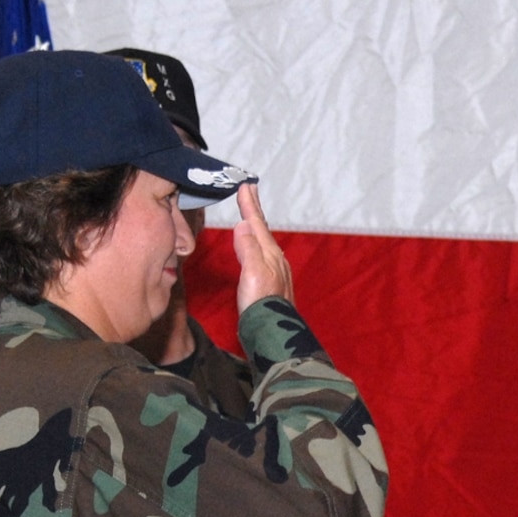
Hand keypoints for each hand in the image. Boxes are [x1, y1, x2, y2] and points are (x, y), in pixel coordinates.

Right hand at [233, 182, 294, 312]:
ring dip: (255, 224)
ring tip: (250, 214)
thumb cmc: (261, 304)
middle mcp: (274, 259)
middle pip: (262, 228)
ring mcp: (274, 271)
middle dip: (254, 210)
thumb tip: (243, 225)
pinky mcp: (269, 282)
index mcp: (269, 253)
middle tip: (249, 190)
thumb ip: (248, 247)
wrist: (271, 331)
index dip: (250, 205)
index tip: (245, 186)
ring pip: (263, 240)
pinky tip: (255, 248)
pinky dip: (256, 242)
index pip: (257, 223)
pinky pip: (261, 253)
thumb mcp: (252, 272)